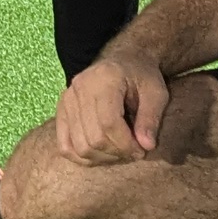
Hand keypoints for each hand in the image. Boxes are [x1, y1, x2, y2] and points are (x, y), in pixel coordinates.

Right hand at [54, 49, 174, 163]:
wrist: (123, 61)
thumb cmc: (142, 76)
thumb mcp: (156, 92)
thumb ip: (151, 118)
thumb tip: (146, 146)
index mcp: (104, 78)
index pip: (108, 123)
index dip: (126, 144)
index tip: (141, 150)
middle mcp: (79, 87)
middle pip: (93, 138)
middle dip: (116, 153)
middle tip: (133, 152)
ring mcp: (66, 99)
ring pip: (78, 146)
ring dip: (102, 157)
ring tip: (119, 152)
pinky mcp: (61, 111)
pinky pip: (65, 146)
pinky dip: (82, 157)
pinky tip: (101, 154)